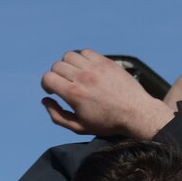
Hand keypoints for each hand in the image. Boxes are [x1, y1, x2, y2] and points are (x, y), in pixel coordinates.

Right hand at [40, 49, 176, 140]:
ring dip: (68, 65)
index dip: (46, 84)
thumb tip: (45, 100)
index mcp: (74, 94)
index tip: (53, 90)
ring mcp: (95, 68)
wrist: (136, 113)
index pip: (48, 78)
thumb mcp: (79, 127)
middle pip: (57, 66)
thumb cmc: (107, 123)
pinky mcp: (106, 62)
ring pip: (69, 56)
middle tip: (65, 85)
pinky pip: (86, 52)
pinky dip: (82, 59)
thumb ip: (58, 116)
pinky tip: (87, 69)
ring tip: (75, 75)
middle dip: (56, 76)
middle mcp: (83, 78)